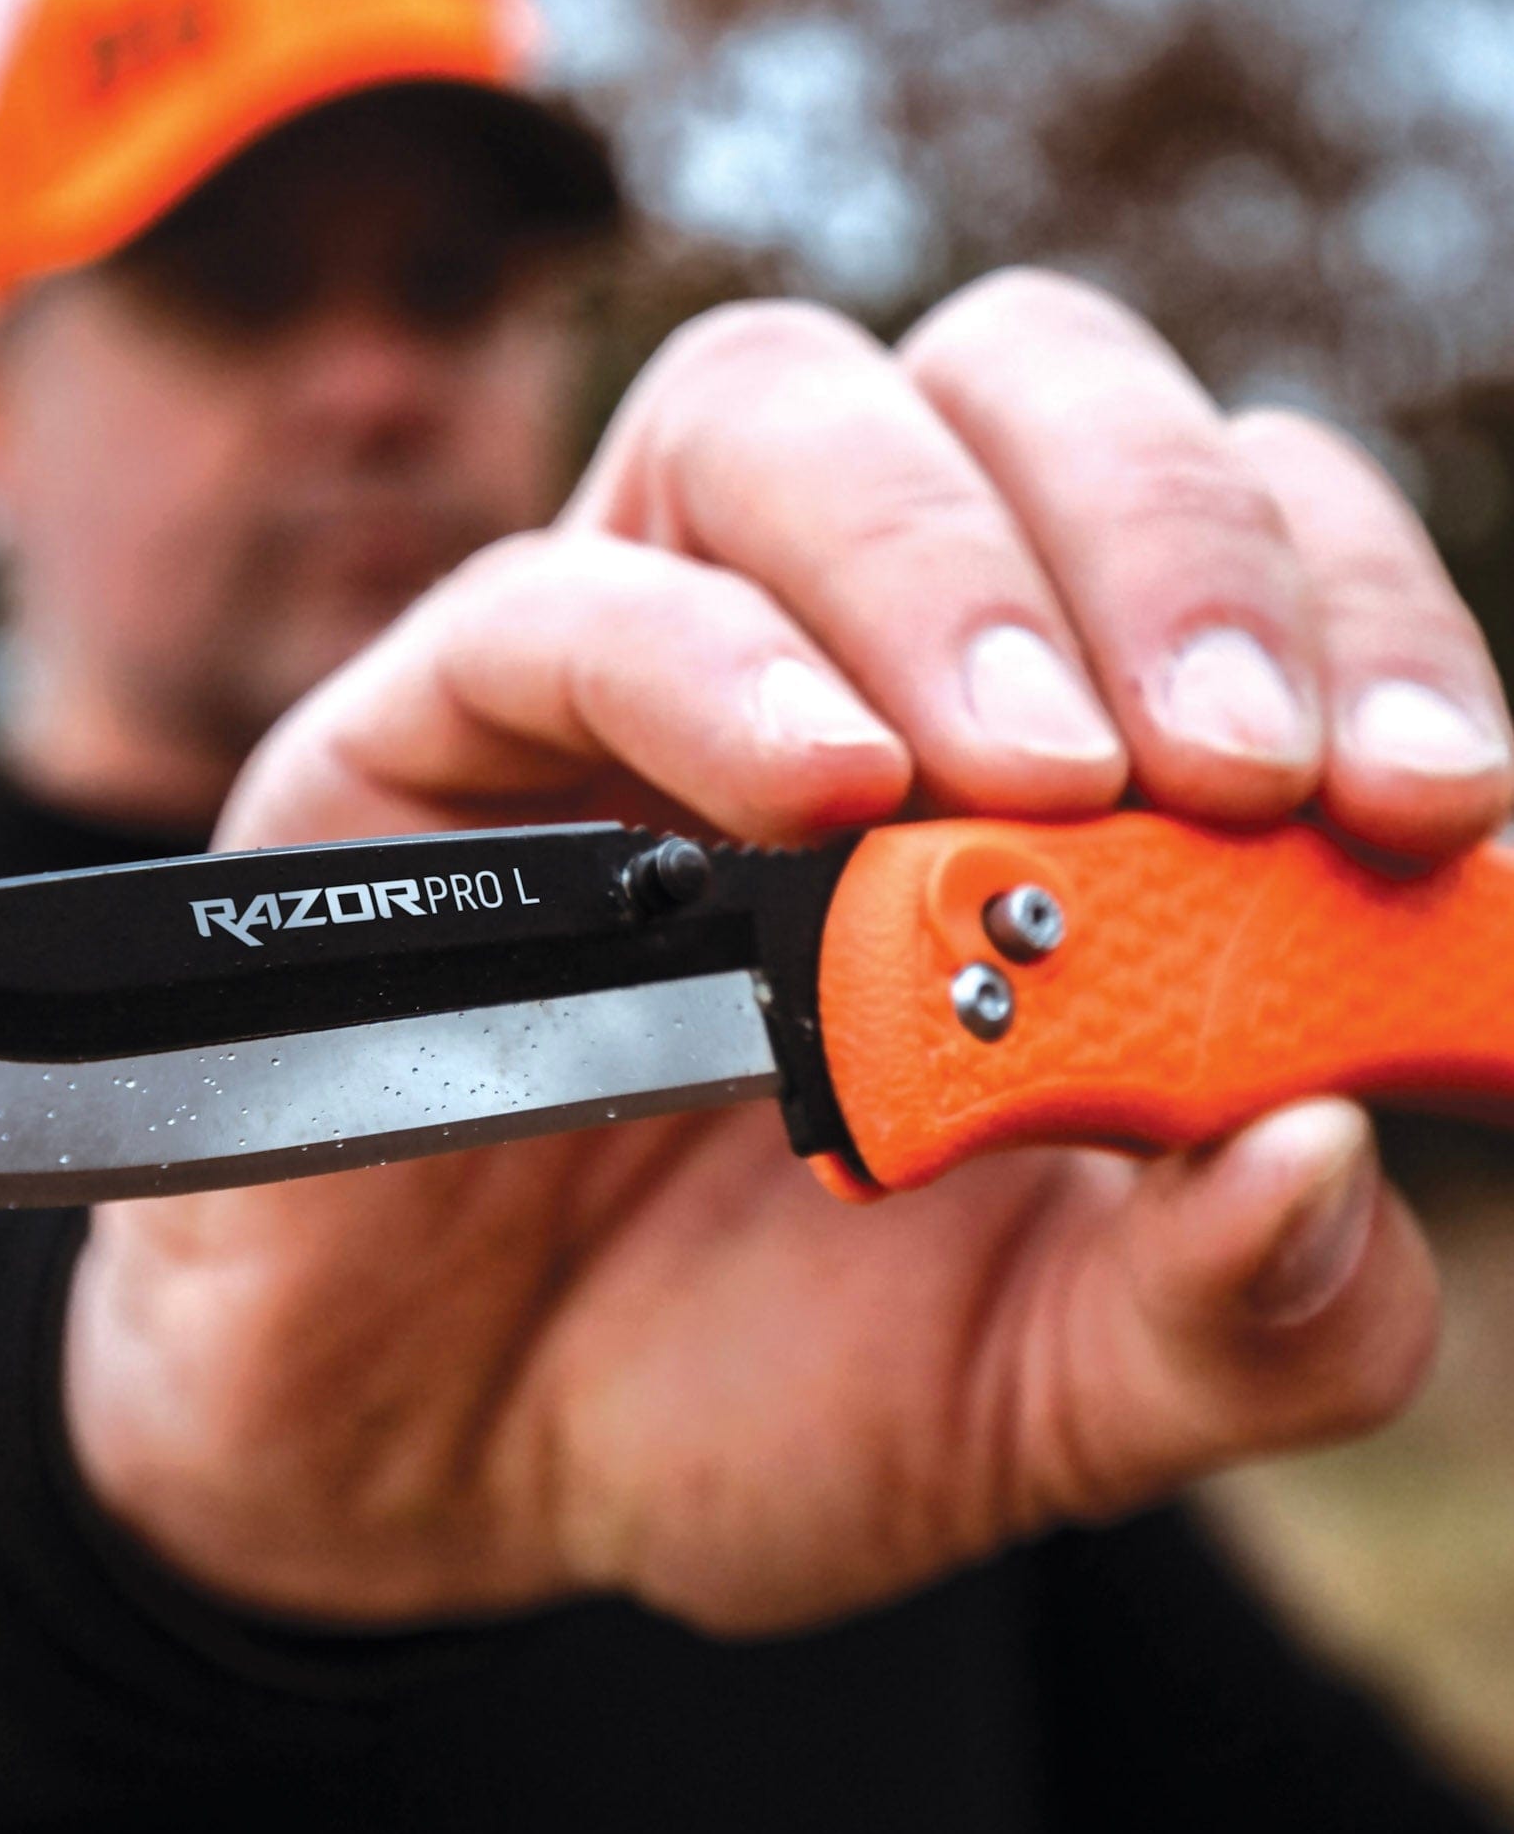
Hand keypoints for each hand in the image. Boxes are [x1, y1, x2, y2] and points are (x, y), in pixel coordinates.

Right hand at [63, 272, 1511, 1632]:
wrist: (442, 1459)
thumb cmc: (745, 1387)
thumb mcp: (1040, 1394)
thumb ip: (1226, 1312)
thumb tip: (1335, 1156)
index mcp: (1017, 756)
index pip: (1214, 529)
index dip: (1345, 606)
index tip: (1419, 802)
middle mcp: (824, 650)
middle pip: (1009, 374)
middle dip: (1160, 536)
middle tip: (1229, 771)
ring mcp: (610, 665)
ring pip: (775, 405)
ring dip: (937, 567)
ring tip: (1026, 790)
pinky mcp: (418, 732)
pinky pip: (542, 607)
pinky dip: (696, 666)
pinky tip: (809, 797)